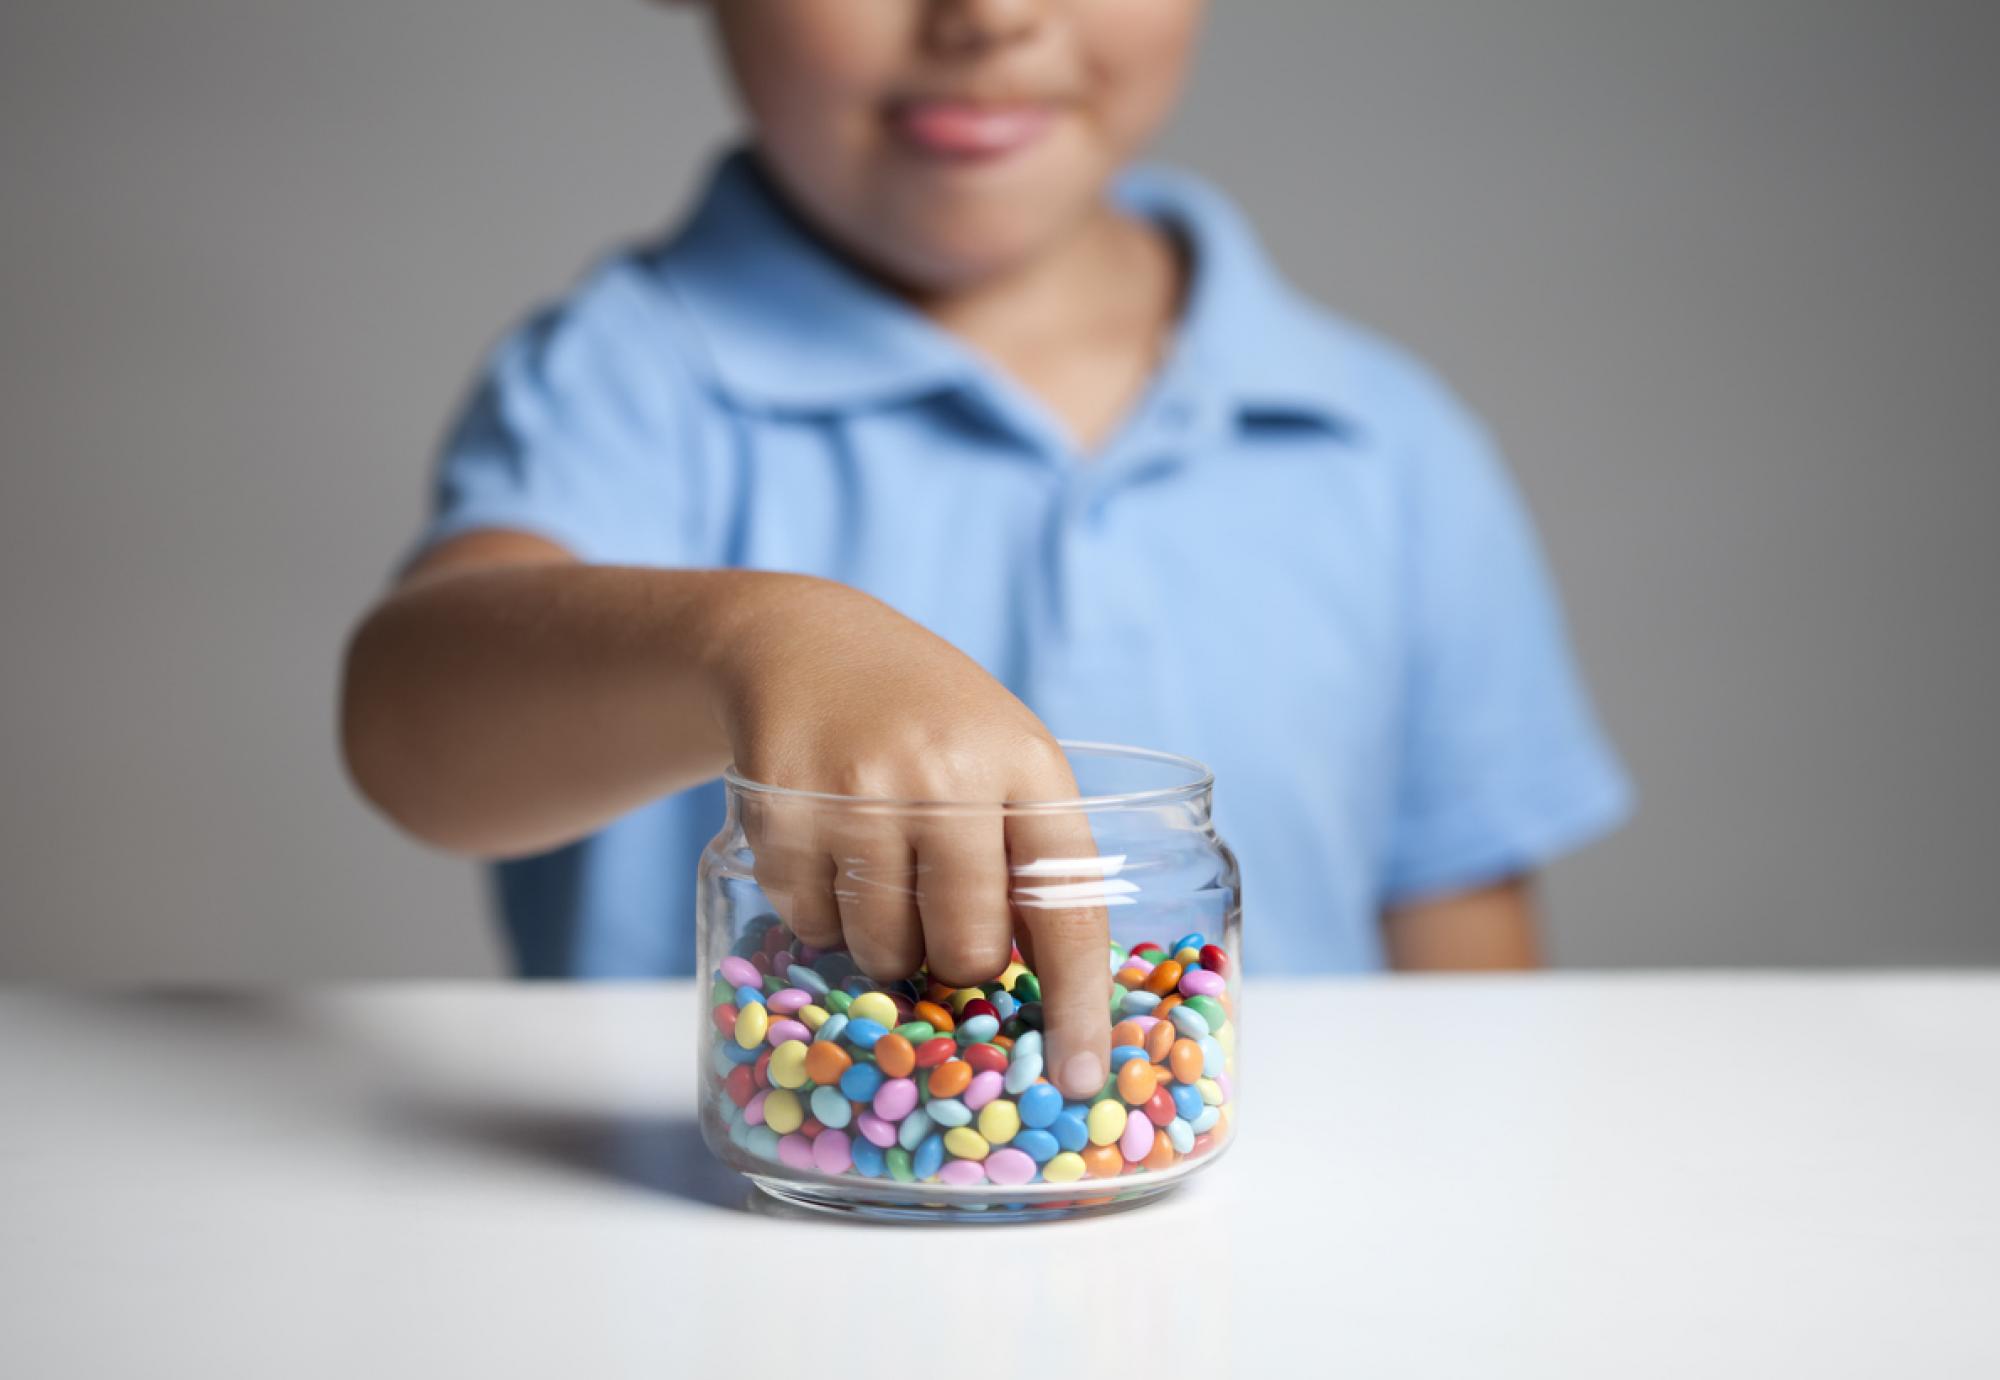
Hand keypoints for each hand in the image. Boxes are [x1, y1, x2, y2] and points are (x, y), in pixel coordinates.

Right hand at [717, 578, 1111, 1097]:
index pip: (1066, 908)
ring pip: (884, 951)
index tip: (1081, 1079)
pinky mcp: (782, 813)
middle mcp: (946, 776)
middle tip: (942, 916)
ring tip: (880, 869)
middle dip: (958, 960)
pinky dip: (822, 914)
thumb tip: (1050, 995)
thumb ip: (1029, 854)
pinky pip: (813, 927)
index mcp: (1024, 765)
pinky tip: (828, 850)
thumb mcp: (1001, 756)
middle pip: (968, 949)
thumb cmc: (926, 718)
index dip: (1078, 1004)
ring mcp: (858, 795)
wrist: (804, 640)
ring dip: (884, 941)